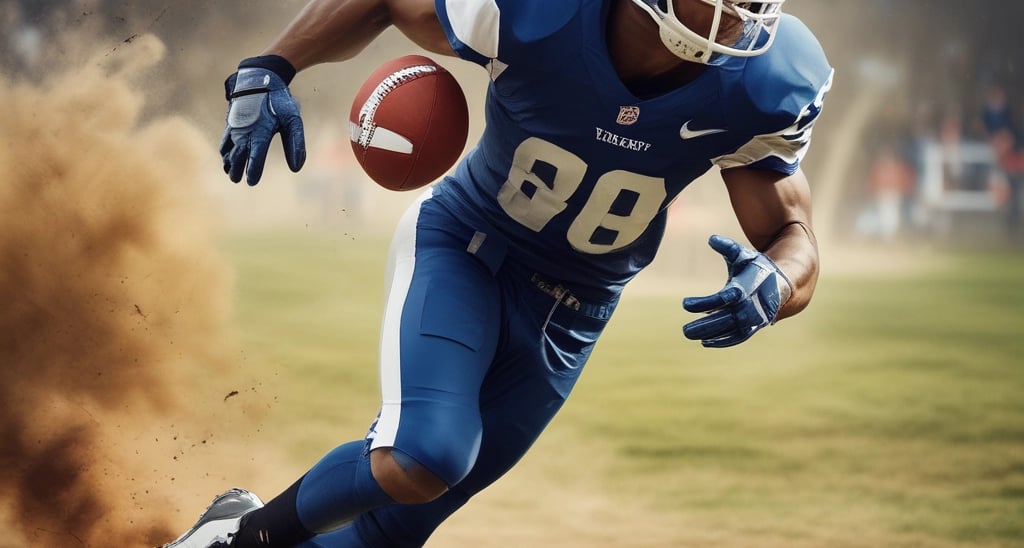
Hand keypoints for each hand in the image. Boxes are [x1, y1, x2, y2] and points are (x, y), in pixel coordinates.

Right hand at [220, 56, 305, 184]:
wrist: (261, 78)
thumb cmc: (280, 101)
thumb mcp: (293, 120)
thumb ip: (296, 144)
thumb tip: (296, 168)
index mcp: (261, 130)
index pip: (256, 154)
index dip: (253, 169)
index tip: (251, 182)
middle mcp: (245, 129)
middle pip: (238, 154)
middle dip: (237, 168)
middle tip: (237, 179)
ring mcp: (236, 125)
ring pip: (229, 148)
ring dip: (229, 161)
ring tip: (230, 173)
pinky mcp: (231, 122)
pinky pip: (225, 139)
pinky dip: (225, 150)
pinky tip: (225, 157)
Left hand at [682, 235, 791, 347]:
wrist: (786, 283)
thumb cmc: (758, 267)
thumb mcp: (744, 255)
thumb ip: (728, 247)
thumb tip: (712, 239)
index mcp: (746, 288)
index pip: (722, 299)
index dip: (704, 303)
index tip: (685, 304)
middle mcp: (751, 306)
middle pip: (725, 320)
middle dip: (705, 326)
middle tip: (684, 330)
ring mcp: (754, 318)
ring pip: (730, 331)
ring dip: (710, 335)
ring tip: (689, 334)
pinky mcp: (755, 326)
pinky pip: (738, 337)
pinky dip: (723, 341)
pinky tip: (705, 342)